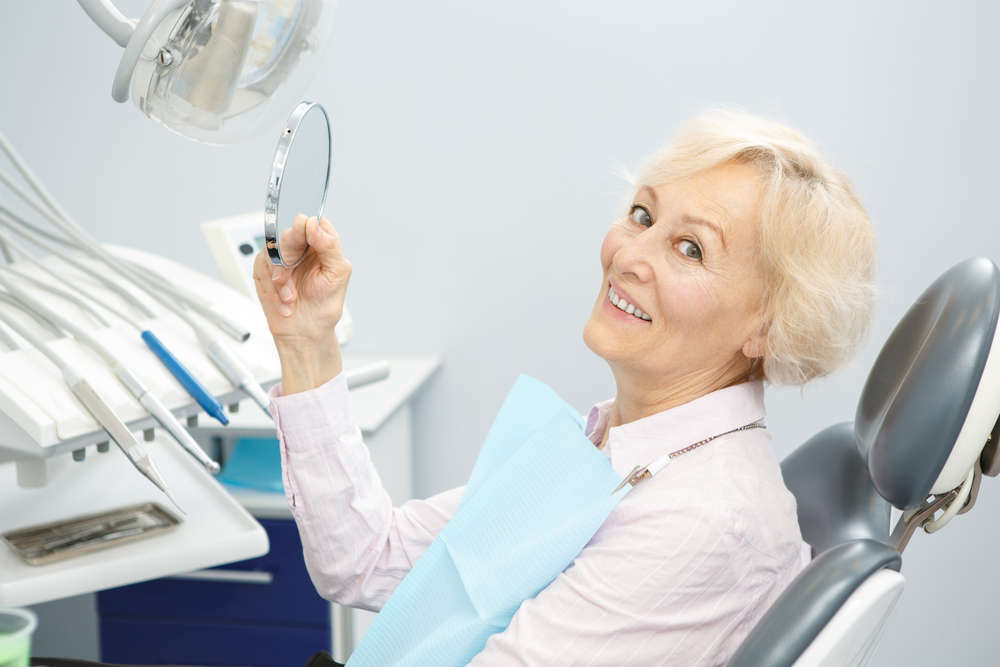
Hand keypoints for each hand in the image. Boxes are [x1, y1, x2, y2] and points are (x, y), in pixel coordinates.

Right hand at [253, 215, 350, 350]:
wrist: (304, 331)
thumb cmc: (324, 304)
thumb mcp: (337, 273)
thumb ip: (329, 245)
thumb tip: (314, 223)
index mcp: (322, 245)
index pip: (315, 221)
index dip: (309, 224)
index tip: (308, 234)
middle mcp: (302, 247)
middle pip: (291, 232)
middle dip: (291, 252)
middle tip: (293, 267)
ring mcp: (282, 256)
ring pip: (274, 249)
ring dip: (282, 276)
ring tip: (291, 296)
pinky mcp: (265, 267)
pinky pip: (263, 265)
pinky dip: (274, 285)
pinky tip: (284, 298)